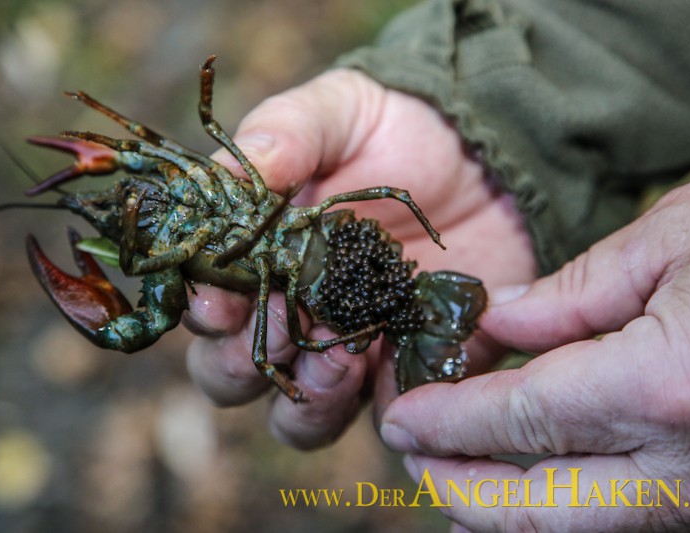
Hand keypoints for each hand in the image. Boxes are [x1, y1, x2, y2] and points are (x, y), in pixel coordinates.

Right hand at [184, 68, 535, 447]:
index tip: (221, 301)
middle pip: (236, 377)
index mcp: (259, 263)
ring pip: (299, 417)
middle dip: (245, 365)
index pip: (210, 307)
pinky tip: (392, 365)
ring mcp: (347, 352)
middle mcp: (292, 319)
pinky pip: (384, 417)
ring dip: (307, 401)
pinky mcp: (405, 370)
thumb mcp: (336, 113)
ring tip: (338, 357)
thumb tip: (231, 175)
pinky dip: (384, 406)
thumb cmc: (394, 132)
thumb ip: (285, 135)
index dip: (207, 313)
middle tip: (282, 325)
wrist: (482, 158)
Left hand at [379, 171, 689, 530]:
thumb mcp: (678, 238)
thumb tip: (499, 323)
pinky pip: (626, 519)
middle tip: (412, 455)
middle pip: (537, 513)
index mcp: (666, 386)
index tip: (403, 418)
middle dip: (458, 491)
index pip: (517, 421)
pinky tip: (535, 475)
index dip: (447, 423)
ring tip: (456, 470)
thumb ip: (574, 293)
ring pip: (580, 531)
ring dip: (503, 511)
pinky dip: (563, 506)